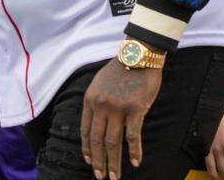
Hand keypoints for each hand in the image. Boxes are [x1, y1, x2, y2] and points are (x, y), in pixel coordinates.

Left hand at [80, 55, 162, 179]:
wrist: (137, 55)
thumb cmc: (120, 69)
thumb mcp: (99, 83)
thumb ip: (96, 102)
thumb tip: (96, 121)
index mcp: (90, 100)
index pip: (85, 131)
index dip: (87, 149)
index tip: (90, 162)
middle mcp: (101, 106)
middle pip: (97, 140)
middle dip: (98, 161)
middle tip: (100, 177)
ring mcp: (117, 108)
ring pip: (112, 142)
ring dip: (113, 162)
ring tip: (114, 177)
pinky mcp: (135, 109)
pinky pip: (132, 135)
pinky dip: (134, 151)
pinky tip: (135, 162)